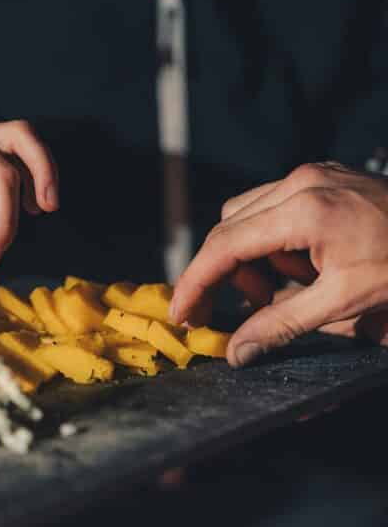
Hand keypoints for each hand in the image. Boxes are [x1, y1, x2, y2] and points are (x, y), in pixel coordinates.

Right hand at [170, 163, 387, 366]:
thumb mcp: (346, 301)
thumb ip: (283, 324)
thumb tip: (237, 351)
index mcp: (303, 209)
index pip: (225, 244)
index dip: (196, 281)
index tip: (181, 313)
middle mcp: (299, 182)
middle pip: (230, 226)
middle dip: (224, 273)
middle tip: (235, 312)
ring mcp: (311, 174)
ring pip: (248, 214)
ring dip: (252, 257)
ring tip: (284, 291)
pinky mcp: (322, 177)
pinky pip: (275, 207)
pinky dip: (275, 241)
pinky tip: (303, 268)